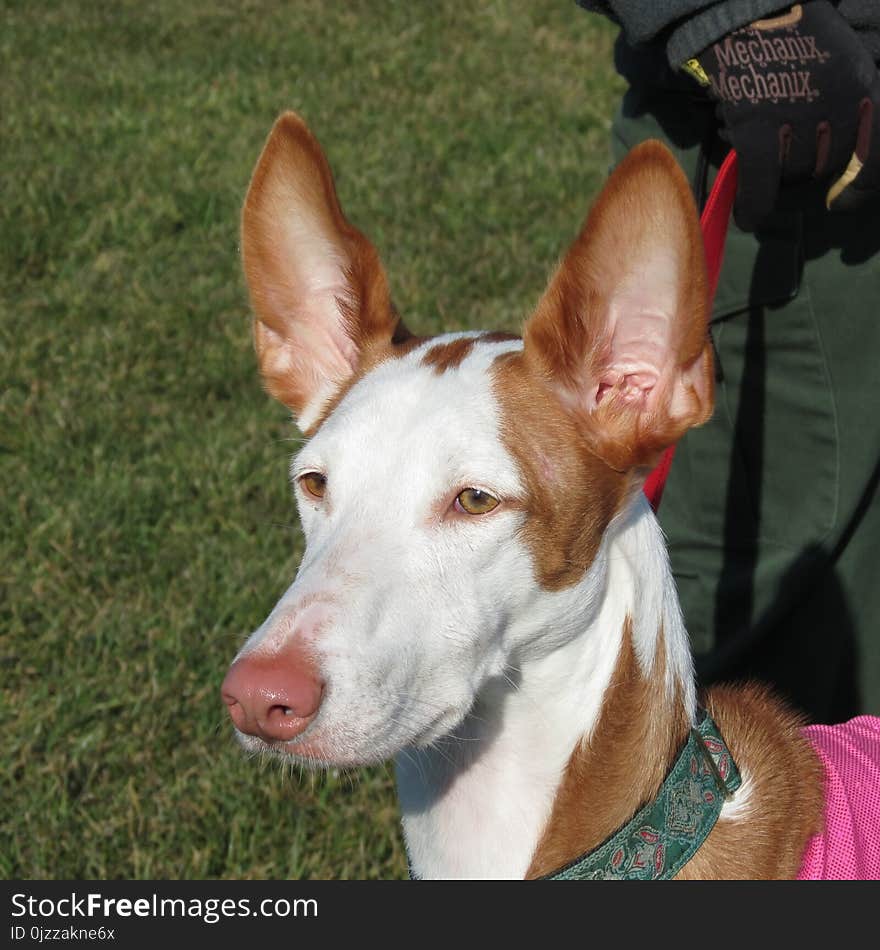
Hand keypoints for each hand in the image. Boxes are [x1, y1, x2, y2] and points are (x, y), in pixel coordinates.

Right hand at [682, 1, 879, 229]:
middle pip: (827, 165)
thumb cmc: (798, 35)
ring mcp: (797, 119)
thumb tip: (846, 159)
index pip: (877, 152)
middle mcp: (838, 107)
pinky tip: (750, 217)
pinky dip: (755, 204)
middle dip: (810, 166)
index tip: (845, 202)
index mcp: (864, 87)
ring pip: (793, 173)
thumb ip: (852, 105)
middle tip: (788, 151)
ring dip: (779, 173)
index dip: (865, 185)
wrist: (751, 9)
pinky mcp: (759, 127)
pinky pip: (761, 182)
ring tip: (765, 151)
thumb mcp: (844, 62)